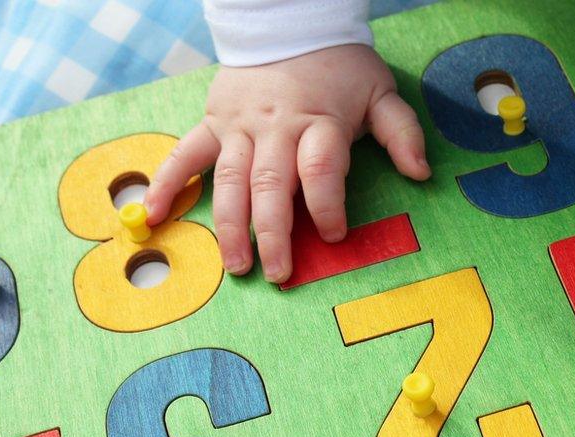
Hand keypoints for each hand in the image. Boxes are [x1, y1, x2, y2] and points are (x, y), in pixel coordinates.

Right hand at [144, 45, 430, 282]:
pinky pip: (186, 154)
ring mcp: (240, 127)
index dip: (327, 206)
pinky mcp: (214, 122)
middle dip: (274, 234)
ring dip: (230, 226)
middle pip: (272, 186)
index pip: (321, 171)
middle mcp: (276, 128)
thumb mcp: (380, 92)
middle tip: (278, 274)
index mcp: (319, 122)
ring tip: (236, 267)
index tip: (333, 236)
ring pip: (230, 181)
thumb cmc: (340, 67)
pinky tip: (154, 215)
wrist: (290, 23)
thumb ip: (401, 133)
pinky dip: (168, 183)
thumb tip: (421, 173)